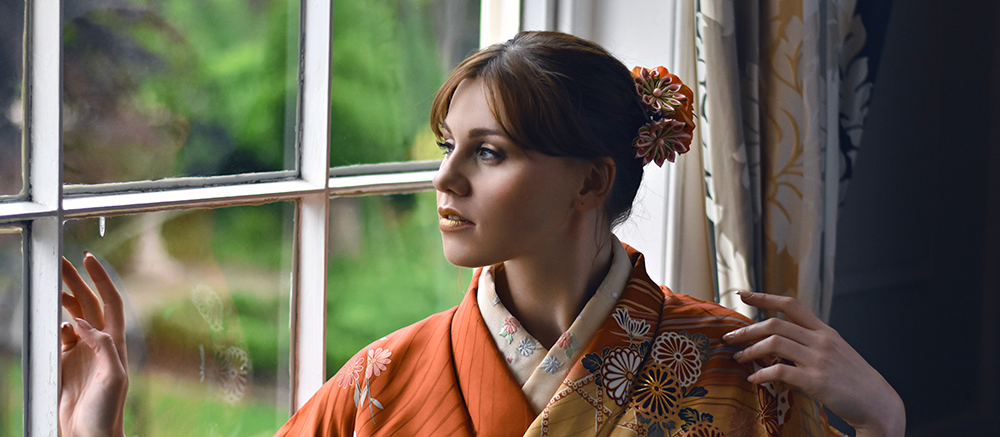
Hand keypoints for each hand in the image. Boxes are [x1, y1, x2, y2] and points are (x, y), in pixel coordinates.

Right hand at [60, 253, 128, 436]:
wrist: (91, 435)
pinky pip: (62, 336)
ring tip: (56, 282)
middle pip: (89, 303)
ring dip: (67, 298)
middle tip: (62, 262)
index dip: (101, 279)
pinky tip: (56, 321)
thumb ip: (102, 345)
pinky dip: (57, 324)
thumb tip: (83, 322)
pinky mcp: (67, 363)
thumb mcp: (113, 375)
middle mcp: (101, 343)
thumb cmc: (107, 409)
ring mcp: (83, 352)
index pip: (110, 301)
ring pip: (75, 316)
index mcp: (116, 342)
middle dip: (78, 281)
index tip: (89, 259)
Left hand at [722, 291, 904, 436]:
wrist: (878, 403)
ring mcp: (819, 359)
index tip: (742, 294)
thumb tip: (777, 344)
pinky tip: (754, 380)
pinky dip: (762, 374)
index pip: (791, 304)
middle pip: (775, 324)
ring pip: (774, 343)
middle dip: (747, 330)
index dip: (764, 297)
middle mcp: (821, 340)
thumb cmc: (853, 380)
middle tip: (729, 337)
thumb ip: (810, 344)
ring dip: (750, 351)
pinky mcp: (816, 381)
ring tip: (738, 359)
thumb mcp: (835, 352)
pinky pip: (780, 371)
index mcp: (825, 331)